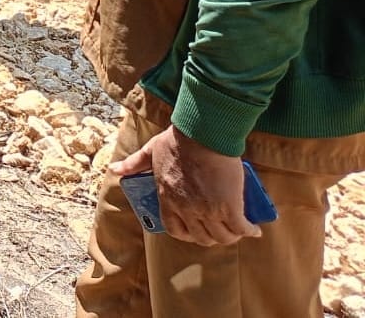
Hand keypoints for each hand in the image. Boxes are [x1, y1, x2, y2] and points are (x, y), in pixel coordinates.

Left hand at [110, 125, 259, 246]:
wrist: (202, 133)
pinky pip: (241, 229)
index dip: (186, 234)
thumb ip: (134, 163)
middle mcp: (187, 209)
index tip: (195, 231)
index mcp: (167, 198)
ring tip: (238, 230)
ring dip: (231, 237)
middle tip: (220, 230)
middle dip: (211, 237)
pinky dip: (250, 231)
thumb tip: (115, 169)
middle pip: (201, 237)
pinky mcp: (230, 206)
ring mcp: (208, 210)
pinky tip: (255, 230)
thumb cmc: (178, 140)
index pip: (175, 229)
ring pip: (222, 237)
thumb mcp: (150, 151)